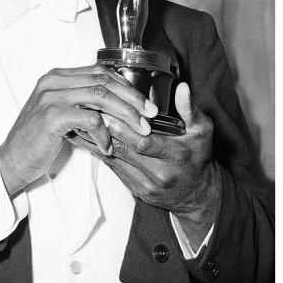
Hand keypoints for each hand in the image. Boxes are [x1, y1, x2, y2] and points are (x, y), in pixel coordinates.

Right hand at [0, 65, 157, 195]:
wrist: (12, 161)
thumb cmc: (37, 141)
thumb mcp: (61, 115)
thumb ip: (83, 104)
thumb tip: (119, 105)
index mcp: (57, 77)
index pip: (101, 71)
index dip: (126, 86)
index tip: (144, 102)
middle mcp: (53, 81)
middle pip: (104, 80)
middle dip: (132, 98)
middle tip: (150, 115)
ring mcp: (51, 97)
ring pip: (101, 96)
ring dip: (125, 115)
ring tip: (138, 131)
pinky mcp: (52, 116)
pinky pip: (90, 119)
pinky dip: (104, 133)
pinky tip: (108, 147)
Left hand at [96, 83, 218, 231]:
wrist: (197, 195)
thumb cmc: (198, 158)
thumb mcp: (202, 131)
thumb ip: (190, 109)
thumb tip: (182, 88)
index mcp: (176, 157)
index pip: (144, 142)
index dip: (123, 128)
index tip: (105, 111)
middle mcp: (159, 174)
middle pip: (124, 150)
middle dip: (103, 130)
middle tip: (86, 111)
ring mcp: (144, 184)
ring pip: (113, 160)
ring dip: (95, 140)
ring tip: (80, 121)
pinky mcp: (134, 190)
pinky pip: (113, 168)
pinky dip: (99, 152)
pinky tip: (87, 137)